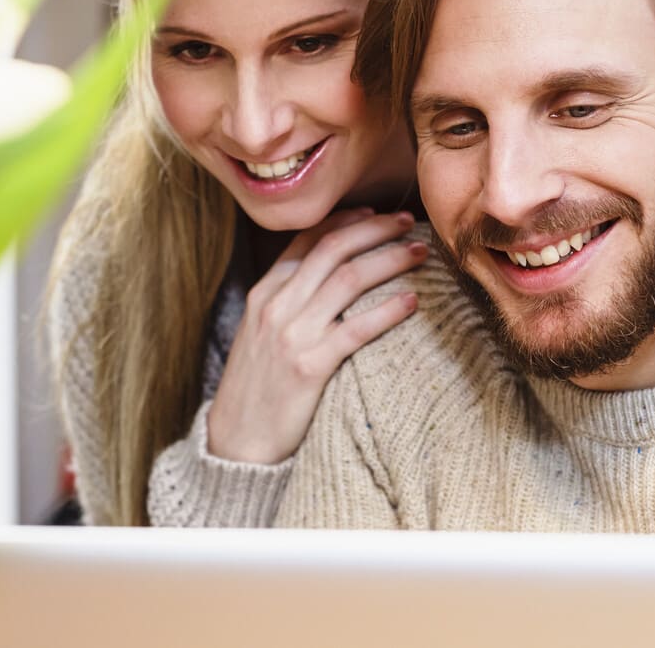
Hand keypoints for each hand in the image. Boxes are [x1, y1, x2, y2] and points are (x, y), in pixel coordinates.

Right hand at [206, 208, 426, 462]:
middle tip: (406, 222)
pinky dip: (387, 310)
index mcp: (264, 293)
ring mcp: (291, 335)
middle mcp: (276, 306)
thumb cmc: (257, 388)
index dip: (344, 221)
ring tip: (418, 252)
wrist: (237, 443)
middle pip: (332, 249)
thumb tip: (328, 277)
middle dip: (374, 229)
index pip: (306, 240)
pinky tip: (411, 302)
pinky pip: (356, 329)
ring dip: (389, 259)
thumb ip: (287, 302)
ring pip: (348, 279)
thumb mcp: (259, 334)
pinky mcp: (309, 367)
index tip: (373, 212)